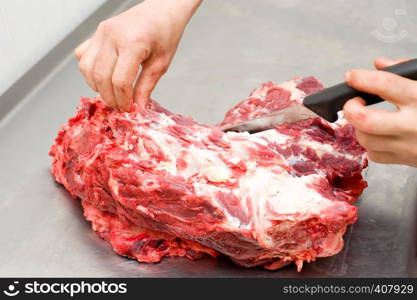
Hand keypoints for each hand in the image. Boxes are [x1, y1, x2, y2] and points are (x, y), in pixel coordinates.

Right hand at [75, 0, 201, 110]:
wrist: (161, 10)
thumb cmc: (165, 33)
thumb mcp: (161, 63)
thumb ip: (146, 86)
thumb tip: (137, 106)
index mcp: (132, 42)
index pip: (120, 81)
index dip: (123, 100)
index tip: (129, 109)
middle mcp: (112, 35)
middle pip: (101, 77)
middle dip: (110, 97)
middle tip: (120, 106)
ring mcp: (101, 33)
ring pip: (87, 68)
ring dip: (97, 86)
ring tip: (112, 94)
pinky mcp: (96, 33)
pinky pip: (83, 57)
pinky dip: (89, 72)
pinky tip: (103, 78)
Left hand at [343, 57, 416, 166]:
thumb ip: (409, 70)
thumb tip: (380, 64)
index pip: (386, 85)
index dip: (362, 79)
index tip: (351, 76)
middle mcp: (414, 125)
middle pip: (366, 121)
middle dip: (351, 109)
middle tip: (352, 102)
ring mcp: (410, 146)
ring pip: (366, 140)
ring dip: (358, 127)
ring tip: (365, 116)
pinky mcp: (407, 161)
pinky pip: (375, 155)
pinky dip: (370, 144)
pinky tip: (378, 133)